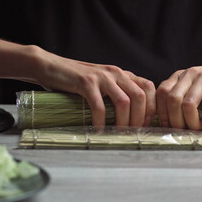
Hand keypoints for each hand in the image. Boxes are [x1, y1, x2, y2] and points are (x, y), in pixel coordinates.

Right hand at [32, 48, 155, 126]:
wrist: (49, 66)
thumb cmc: (74, 80)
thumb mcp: (100, 83)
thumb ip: (114, 93)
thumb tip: (129, 118)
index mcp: (121, 74)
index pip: (148, 87)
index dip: (152, 108)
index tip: (146, 125)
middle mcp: (115, 73)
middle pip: (140, 96)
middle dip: (140, 118)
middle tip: (134, 133)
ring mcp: (101, 77)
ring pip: (124, 102)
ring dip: (124, 122)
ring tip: (118, 135)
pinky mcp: (86, 82)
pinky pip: (99, 106)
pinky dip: (101, 122)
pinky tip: (98, 131)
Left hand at [156, 51, 201, 130]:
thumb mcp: (200, 86)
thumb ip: (187, 95)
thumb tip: (172, 120)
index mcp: (182, 75)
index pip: (161, 94)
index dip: (162, 112)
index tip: (168, 127)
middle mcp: (190, 74)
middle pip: (172, 101)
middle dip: (176, 121)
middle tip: (186, 131)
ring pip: (187, 105)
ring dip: (192, 123)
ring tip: (201, 129)